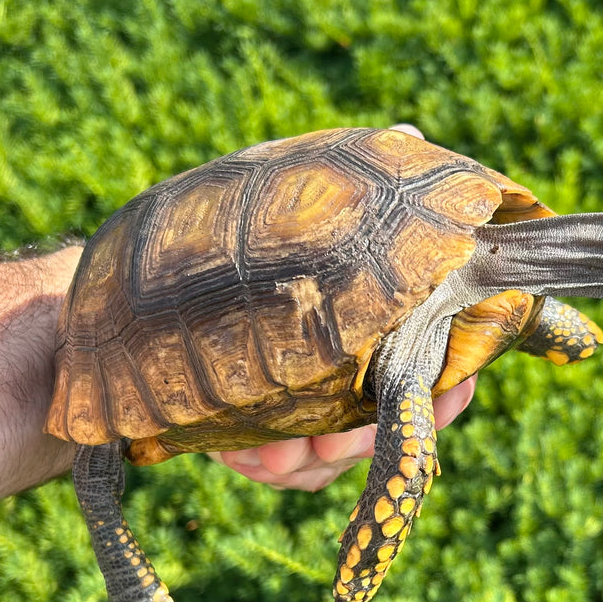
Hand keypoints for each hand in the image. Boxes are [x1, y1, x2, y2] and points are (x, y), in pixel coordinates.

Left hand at [208, 121, 476, 491]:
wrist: (152, 288)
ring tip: (287, 450)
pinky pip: (277, 467)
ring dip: (314, 459)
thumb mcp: (305, 204)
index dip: (450, 388)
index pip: (434, 367)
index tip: (448, 392)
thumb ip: (358, 183)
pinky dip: (262, 462)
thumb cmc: (247, 240)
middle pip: (389, 427)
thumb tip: (412, 134)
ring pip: (332, 457)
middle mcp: (348, 378)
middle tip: (343, 439)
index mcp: (374, 332)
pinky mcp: (258, 435)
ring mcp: (305, 410)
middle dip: (370, 436)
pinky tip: (248, 454)